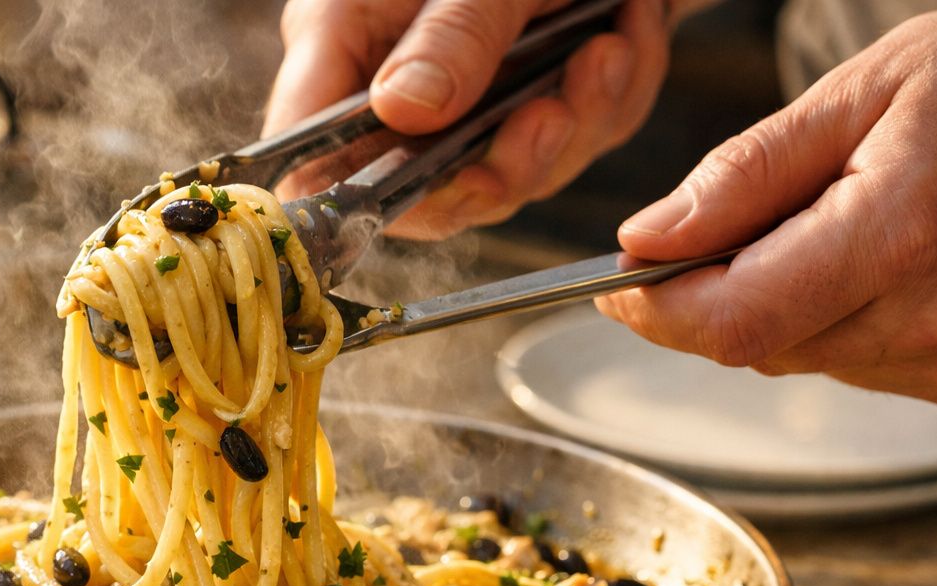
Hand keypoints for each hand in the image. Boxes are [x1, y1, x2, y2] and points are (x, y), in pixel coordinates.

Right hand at [263, 0, 674, 239]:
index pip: (311, 159)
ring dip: (575, 126)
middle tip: (552, 114)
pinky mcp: (523, 113)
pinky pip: (567, 149)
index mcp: (340, 40)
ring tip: (609, 51)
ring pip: (507, 181)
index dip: (352, 199)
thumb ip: (451, 34)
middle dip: (504, 167)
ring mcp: (460, 110)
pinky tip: (624, 37)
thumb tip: (405, 110)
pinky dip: (609, 101)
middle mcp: (391, 91)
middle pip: (422, 194)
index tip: (434, 187)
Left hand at [596, 2, 936, 404]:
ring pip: (791, 356)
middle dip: (707, 294)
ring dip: (768, 302)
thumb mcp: (858, 92)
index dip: (656, 308)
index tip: (617, 277)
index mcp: (902, 235)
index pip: (731, 319)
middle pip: (752, 344)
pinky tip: (864, 255)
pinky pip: (843, 360)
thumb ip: (743, 175)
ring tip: (822, 219)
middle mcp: (934, 316)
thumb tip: (645, 240)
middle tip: (717, 225)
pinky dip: (822, 316)